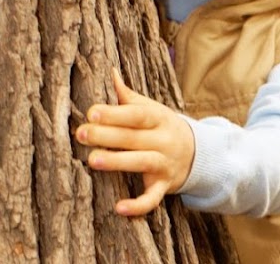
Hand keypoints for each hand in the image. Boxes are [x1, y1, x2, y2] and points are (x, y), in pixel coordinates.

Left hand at [75, 71, 195, 215]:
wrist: (198, 153)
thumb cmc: (162, 127)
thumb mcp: (151, 109)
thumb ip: (128, 95)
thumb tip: (109, 72)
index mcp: (159, 118)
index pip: (137, 114)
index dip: (115, 113)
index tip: (92, 112)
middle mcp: (164, 140)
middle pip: (134, 137)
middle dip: (107, 135)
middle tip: (81, 133)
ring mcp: (165, 164)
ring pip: (142, 163)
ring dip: (118, 161)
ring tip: (93, 160)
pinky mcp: (164, 186)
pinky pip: (153, 198)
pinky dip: (138, 205)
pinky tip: (119, 208)